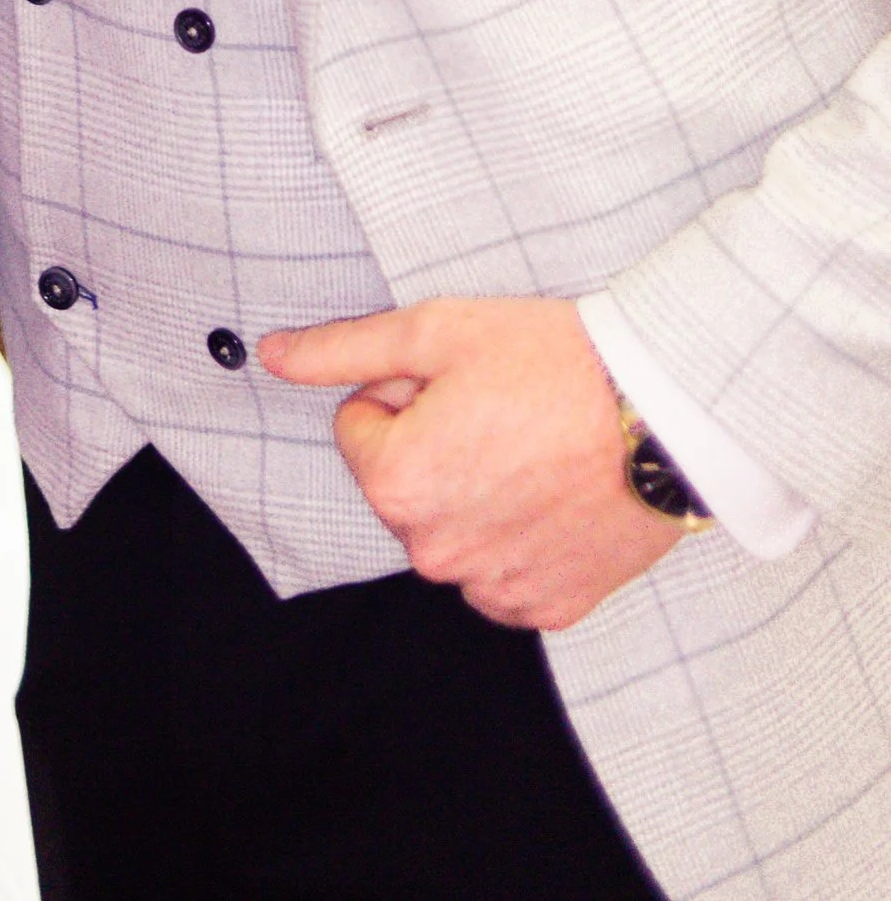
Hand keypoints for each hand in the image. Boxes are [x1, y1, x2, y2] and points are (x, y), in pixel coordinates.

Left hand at [259, 294, 688, 629]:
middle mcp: (434, 553)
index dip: (403, 394)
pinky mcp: (549, 609)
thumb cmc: (553, 362)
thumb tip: (273, 354)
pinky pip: (505, 572)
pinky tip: (559, 496)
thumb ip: (343, 350)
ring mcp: (494, 589)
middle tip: (501, 410)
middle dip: (435, 445)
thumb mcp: (436, 331)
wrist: (669, 414)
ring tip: (537, 449)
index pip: (358, 428)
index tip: (459, 383)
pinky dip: (522, 538)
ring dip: (477, 493)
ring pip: (453, 529)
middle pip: (403, 484)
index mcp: (397, 484)